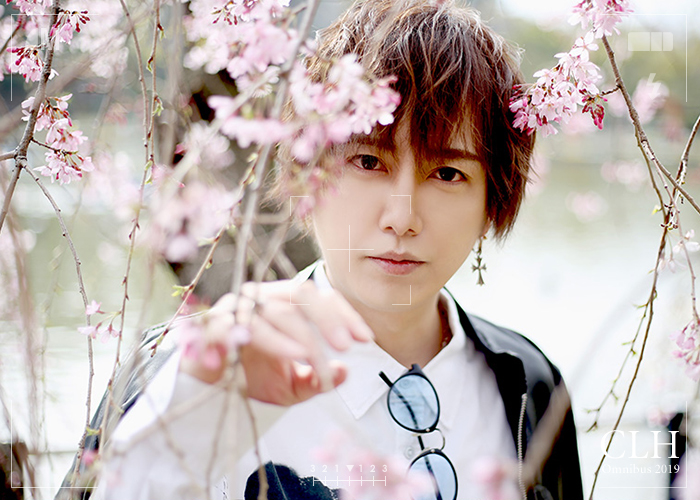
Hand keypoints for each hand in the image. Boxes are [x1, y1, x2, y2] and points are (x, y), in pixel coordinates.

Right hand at [179, 279, 373, 405]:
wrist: (204, 393)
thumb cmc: (248, 379)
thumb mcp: (291, 386)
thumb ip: (317, 378)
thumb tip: (344, 373)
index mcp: (281, 304)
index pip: (318, 297)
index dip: (344, 314)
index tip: (366, 339)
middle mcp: (260, 298)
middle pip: (300, 293)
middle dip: (328, 318)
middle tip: (347, 346)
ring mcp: (237, 308)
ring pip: (278, 312)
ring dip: (305, 338)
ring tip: (320, 363)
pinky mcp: (216, 325)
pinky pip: (249, 327)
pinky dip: (275, 340)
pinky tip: (294, 355)